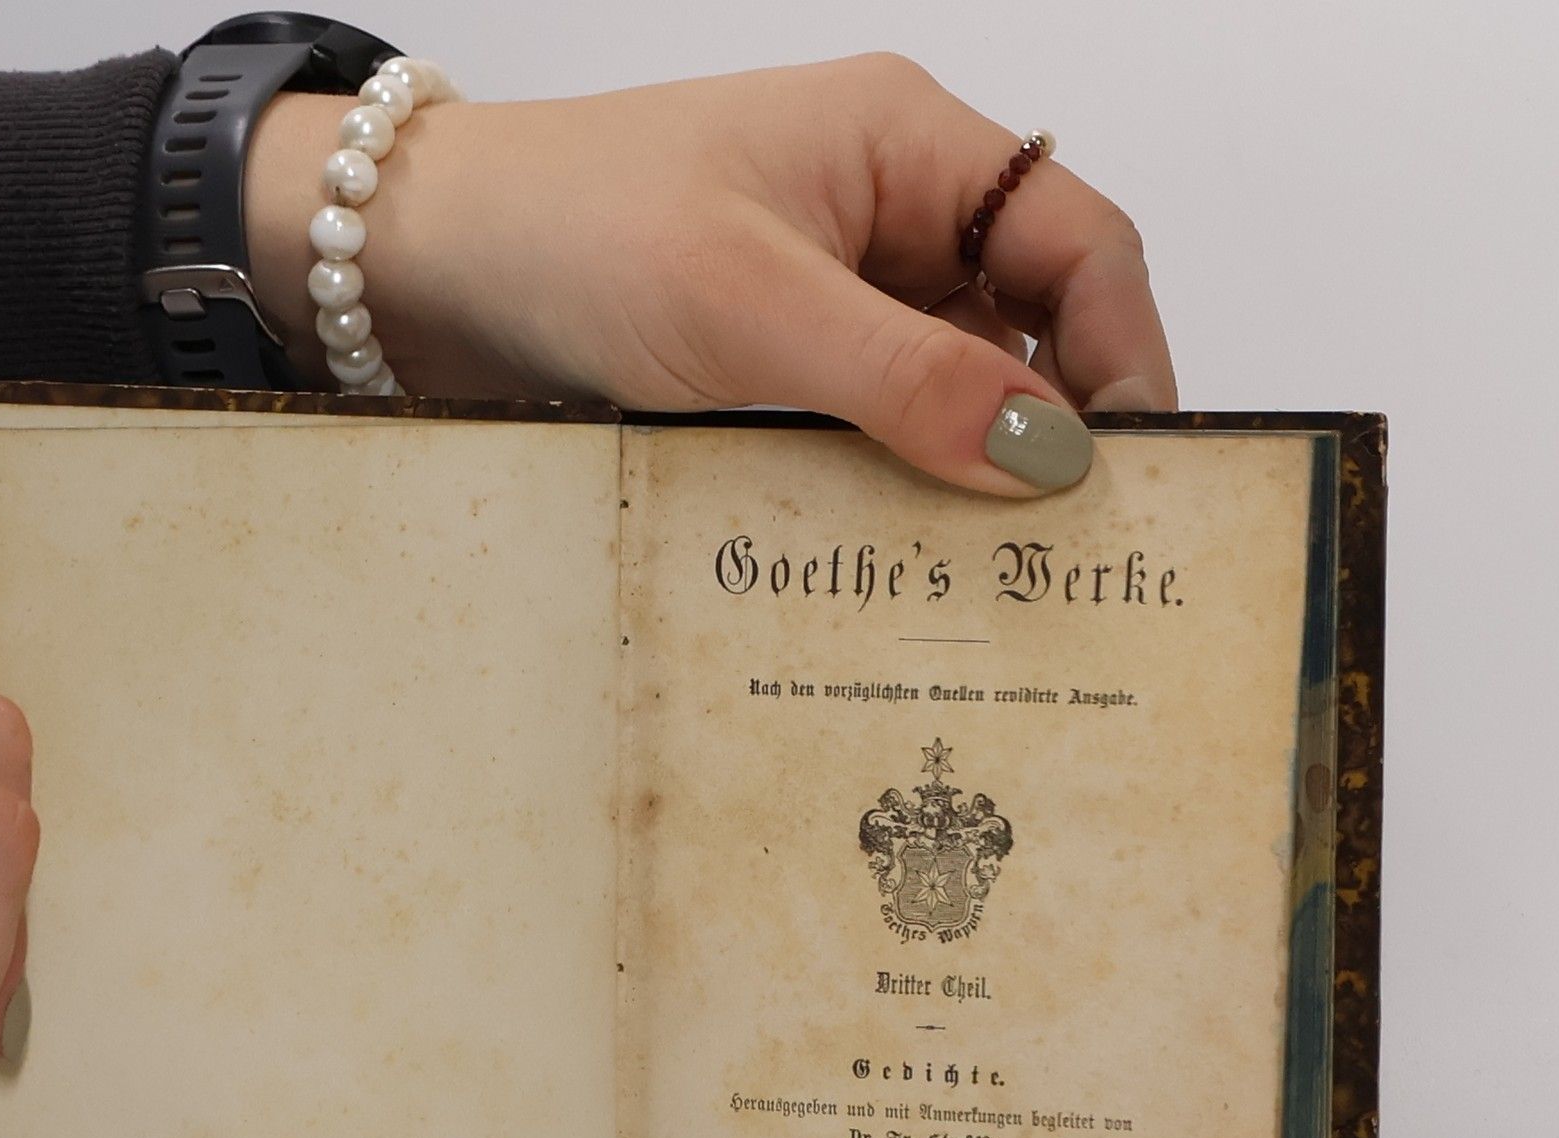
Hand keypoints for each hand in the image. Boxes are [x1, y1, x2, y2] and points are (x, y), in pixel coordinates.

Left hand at [246, 55, 1175, 492]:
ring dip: (966, 469)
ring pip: (951, 387)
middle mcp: (886, 214)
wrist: (429, 264)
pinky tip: (893, 549)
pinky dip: (892, 483)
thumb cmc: (571, 232)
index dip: (1121, 354)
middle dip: (1053, 428)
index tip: (1129, 473)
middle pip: (1027, 322)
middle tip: (1067, 551)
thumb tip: (1050, 454)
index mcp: (906, 146)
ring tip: (981, 570)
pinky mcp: (780, 359)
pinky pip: (874, 425)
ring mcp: (833, 291)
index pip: (1077, 241)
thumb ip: (906, 380)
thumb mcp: (751, 308)